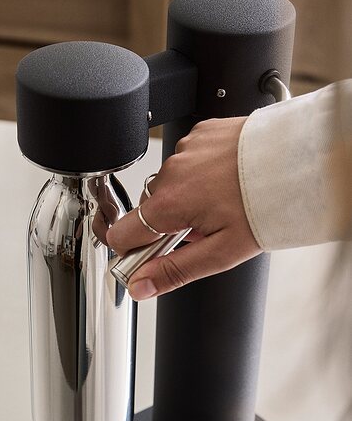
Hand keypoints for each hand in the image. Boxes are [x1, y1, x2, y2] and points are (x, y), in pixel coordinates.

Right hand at [106, 117, 260, 299]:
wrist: (299, 161)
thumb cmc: (265, 206)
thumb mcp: (221, 253)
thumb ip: (174, 271)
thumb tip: (141, 287)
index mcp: (168, 204)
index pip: (120, 235)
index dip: (133, 252)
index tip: (152, 258)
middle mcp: (170, 173)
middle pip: (150, 211)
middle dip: (170, 225)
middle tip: (206, 231)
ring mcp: (184, 149)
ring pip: (170, 186)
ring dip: (186, 198)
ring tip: (222, 203)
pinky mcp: (200, 133)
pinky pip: (188, 161)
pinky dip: (200, 173)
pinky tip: (225, 180)